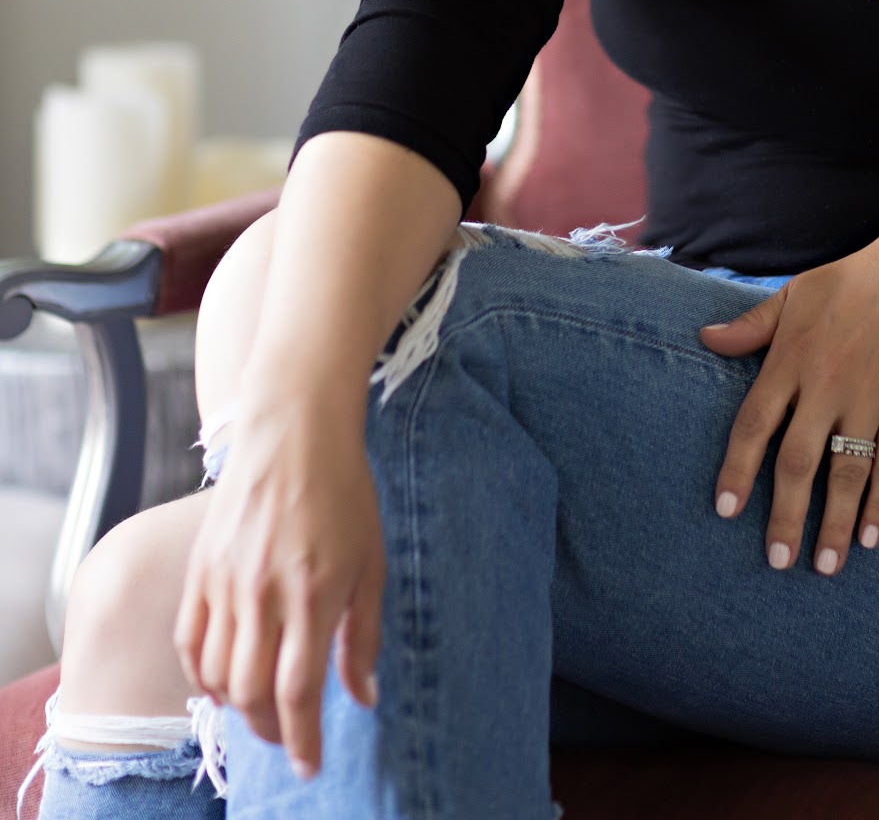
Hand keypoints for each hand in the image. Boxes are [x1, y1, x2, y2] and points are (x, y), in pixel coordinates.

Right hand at [173, 393, 383, 779]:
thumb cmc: (344, 492)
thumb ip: (365, 635)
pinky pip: (189, 642)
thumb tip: (362, 699)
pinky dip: (204, 673)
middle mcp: (264, 592)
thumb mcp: (372, 562)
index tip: (308, 767)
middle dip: (269, 729)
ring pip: (217, 675)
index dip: (301, 740)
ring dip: (238, 704)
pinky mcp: (200, 568)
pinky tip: (225, 675)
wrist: (294, 428)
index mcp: (314, 592)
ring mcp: (225, 580)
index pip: (298, 692)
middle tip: (287, 734)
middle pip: (251, 693)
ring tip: (260, 704)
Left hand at [698, 221, 878, 576]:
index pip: (755, 423)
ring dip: (834, 522)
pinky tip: (870, 537)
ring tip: (824, 566)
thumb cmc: (852, 281)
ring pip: (847, 472)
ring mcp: (868, 399)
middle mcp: (826, 385)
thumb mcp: (794, 294)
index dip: (739, 469)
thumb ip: (752, 326)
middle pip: (798, 461)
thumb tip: (706, 338)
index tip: (726, 510)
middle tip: (777, 560)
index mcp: (791, 359)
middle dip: (786, 515)